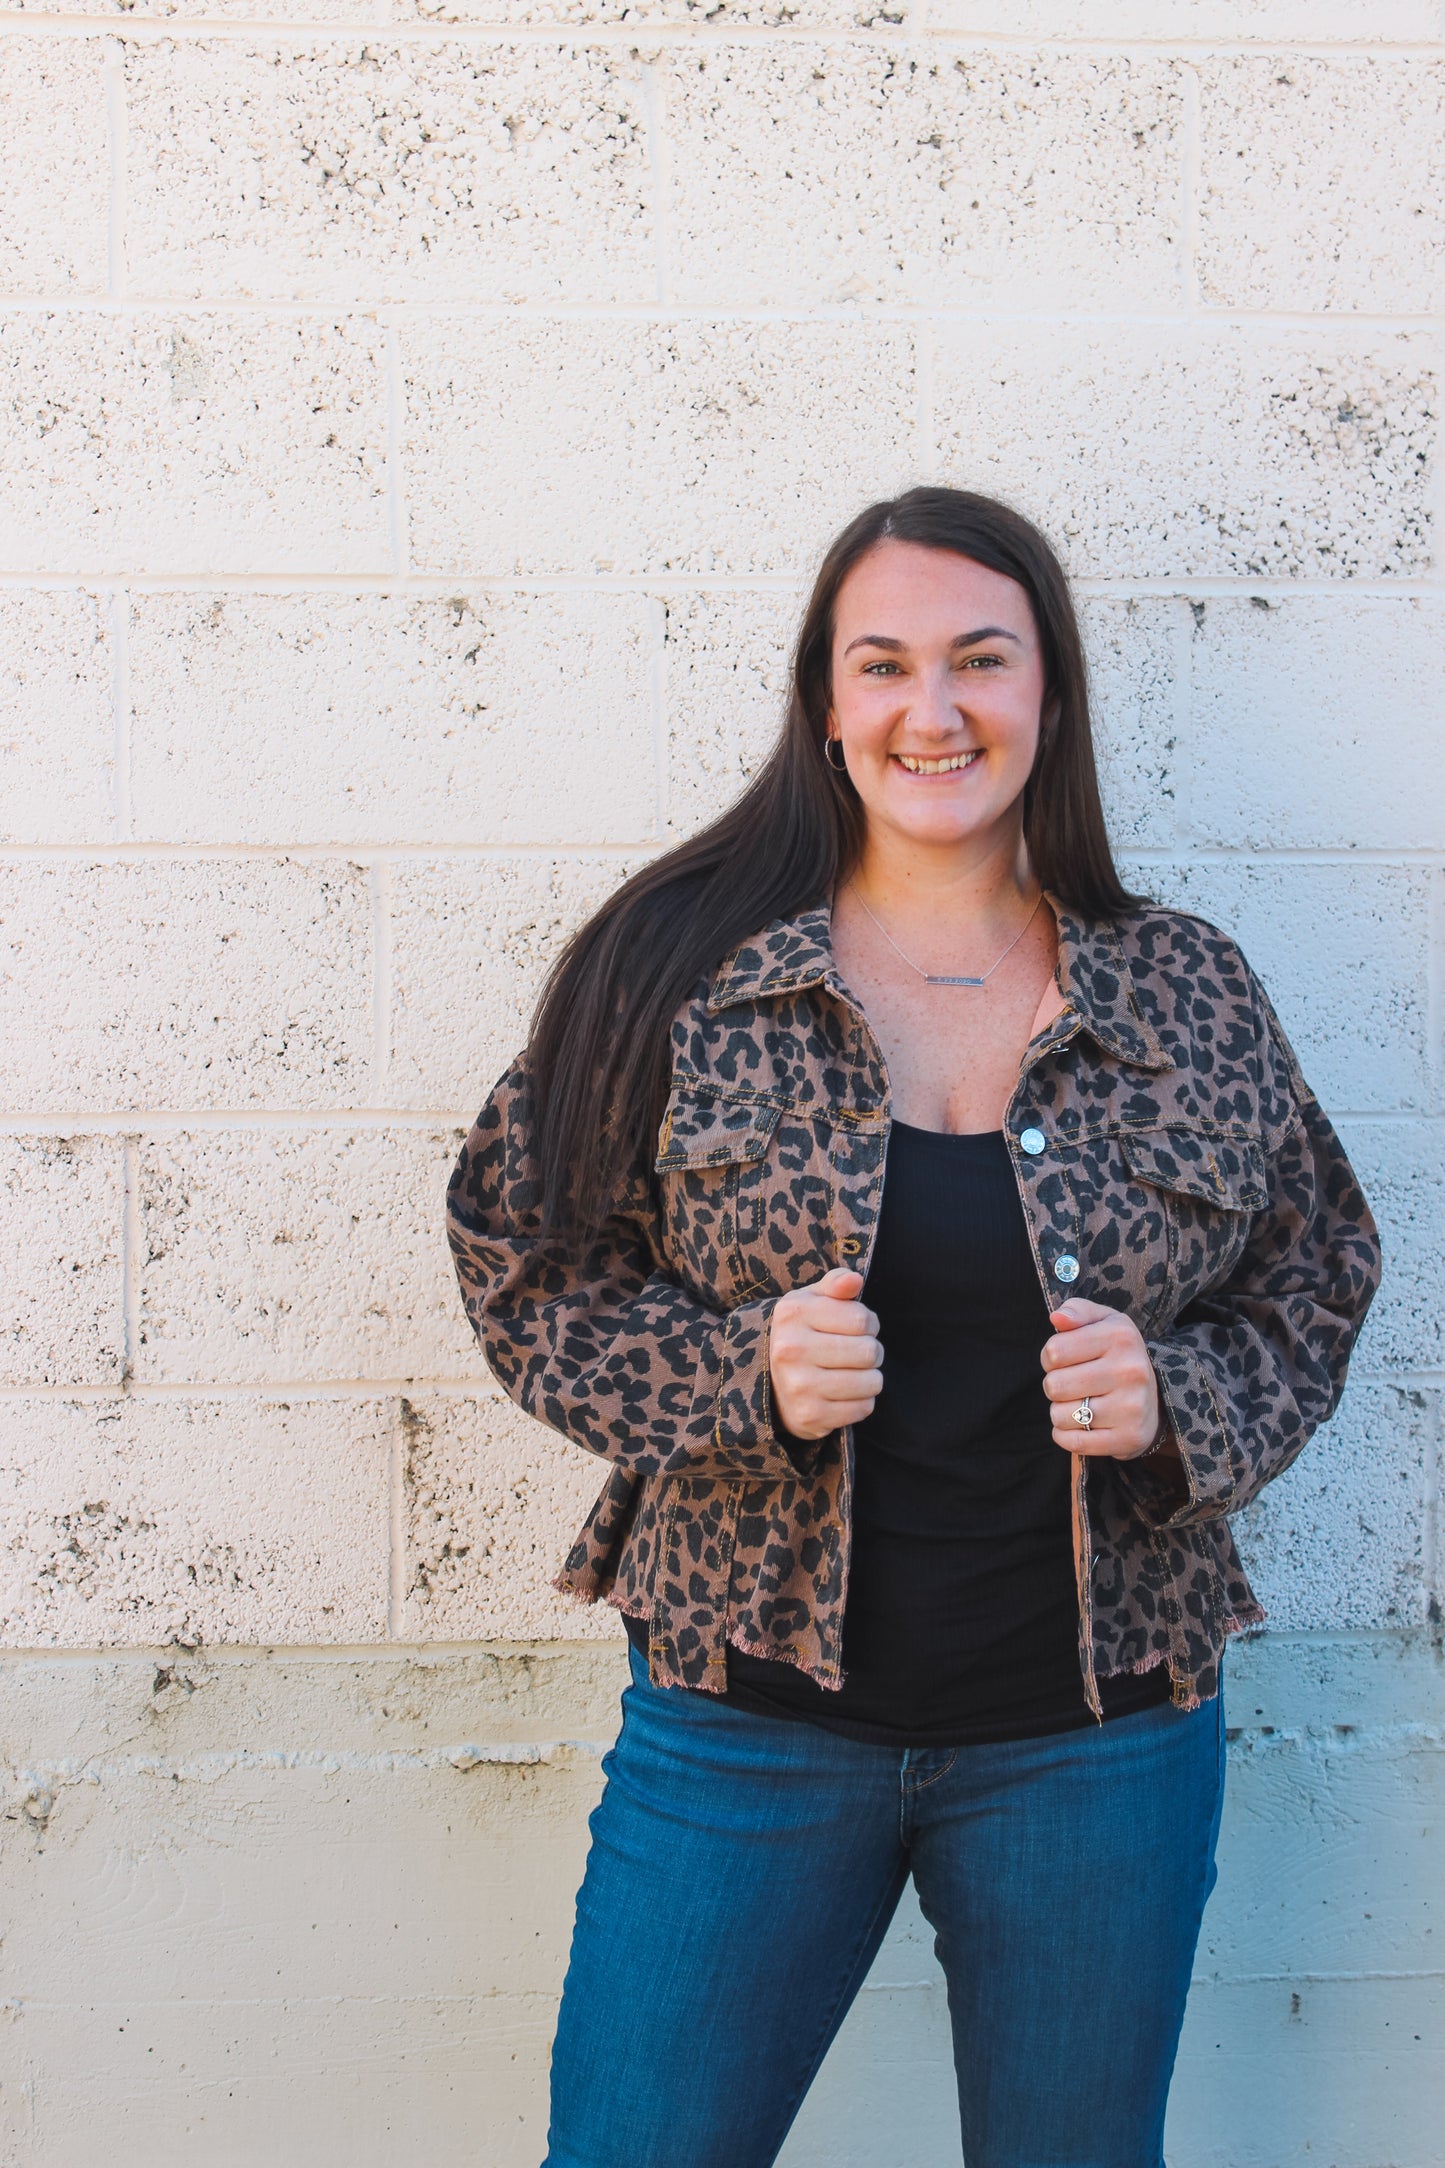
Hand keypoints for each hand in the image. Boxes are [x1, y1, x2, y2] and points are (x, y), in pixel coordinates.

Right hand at [768, 1268, 883, 1440]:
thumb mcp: (811, 1301)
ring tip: (852, 1373)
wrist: (767, 1384)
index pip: (862, 1319)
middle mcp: (790, 1349)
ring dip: (870, 1379)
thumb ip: (835, 1283)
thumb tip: (855, 1280)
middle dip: (871, 1352)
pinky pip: (863, 1408)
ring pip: (871, 1382)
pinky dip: (861, 1401)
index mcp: (792, 1314)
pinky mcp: (810, 1416)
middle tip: (856, 1354)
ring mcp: (799, 1386)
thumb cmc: (801, 1334)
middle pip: (869, 1351)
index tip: (857, 1329)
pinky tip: (843, 1394)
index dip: (869, 1324)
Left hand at [1041, 1298, 1163, 1459]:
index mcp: (1121, 1337)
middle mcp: (1131, 1371)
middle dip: (1055, 1386)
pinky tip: (1079, 1426)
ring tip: (1080, 1404)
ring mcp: (1132, 1407)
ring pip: (1060, 1415)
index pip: (1053, 1351)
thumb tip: (1057, 1318)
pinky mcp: (1129, 1438)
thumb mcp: (1103, 1323)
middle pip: (1054, 1385)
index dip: (1050, 1357)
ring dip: (1061, 1412)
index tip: (1065, 1360)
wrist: (1157, 1397)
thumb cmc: (1118, 1355)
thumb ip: (1077, 1311)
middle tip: (1073, 1385)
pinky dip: (1066, 1436)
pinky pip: (1074, 1442)